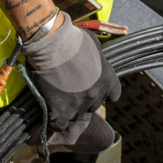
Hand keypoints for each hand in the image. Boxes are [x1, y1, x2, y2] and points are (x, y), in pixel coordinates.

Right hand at [21, 13, 120, 133]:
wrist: (52, 44)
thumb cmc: (73, 38)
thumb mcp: (94, 45)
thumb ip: (98, 59)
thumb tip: (94, 60)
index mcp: (108, 80)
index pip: (113, 95)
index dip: (102, 92)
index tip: (93, 87)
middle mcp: (96, 95)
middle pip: (92, 106)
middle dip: (83, 99)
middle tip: (70, 89)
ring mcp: (79, 105)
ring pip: (75, 115)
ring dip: (68, 109)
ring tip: (57, 96)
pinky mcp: (60, 112)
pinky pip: (59, 124)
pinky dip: (54, 119)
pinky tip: (49, 109)